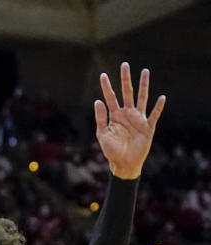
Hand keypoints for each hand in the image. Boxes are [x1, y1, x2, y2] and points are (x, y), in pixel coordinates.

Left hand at [95, 62, 165, 179]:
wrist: (124, 164)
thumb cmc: (111, 150)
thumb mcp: (102, 134)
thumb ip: (100, 118)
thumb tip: (98, 101)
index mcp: (115, 116)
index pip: (110, 97)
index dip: (107, 86)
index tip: (103, 75)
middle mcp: (127, 114)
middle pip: (127, 93)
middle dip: (125, 79)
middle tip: (125, 65)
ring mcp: (138, 119)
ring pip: (141, 98)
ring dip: (143, 86)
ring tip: (145, 72)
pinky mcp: (148, 127)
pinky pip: (154, 115)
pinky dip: (158, 107)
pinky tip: (161, 97)